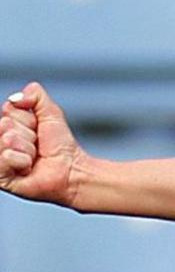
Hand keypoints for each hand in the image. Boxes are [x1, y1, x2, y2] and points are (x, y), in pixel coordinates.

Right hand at [0, 83, 84, 206]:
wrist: (71, 169)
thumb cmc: (60, 145)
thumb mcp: (51, 113)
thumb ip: (35, 95)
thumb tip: (14, 98)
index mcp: (6, 126)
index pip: (8, 109)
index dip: (28, 119)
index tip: (37, 129)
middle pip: (5, 124)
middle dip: (28, 134)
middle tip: (37, 145)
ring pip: (7, 140)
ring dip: (28, 148)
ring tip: (34, 157)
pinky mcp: (0, 176)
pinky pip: (7, 157)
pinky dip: (24, 161)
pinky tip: (28, 168)